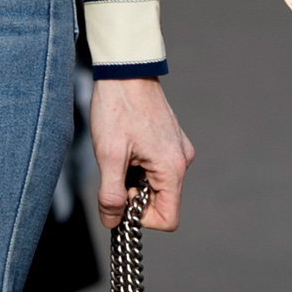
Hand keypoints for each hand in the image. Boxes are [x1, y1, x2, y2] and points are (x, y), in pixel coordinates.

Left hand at [89, 78, 194, 232]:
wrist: (125, 70)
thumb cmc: (118, 108)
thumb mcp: (109, 156)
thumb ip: (111, 195)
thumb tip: (113, 222)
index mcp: (172, 168)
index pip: (168, 219)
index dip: (141, 218)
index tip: (122, 194)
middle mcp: (182, 161)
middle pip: (161, 201)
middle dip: (135, 194)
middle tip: (116, 169)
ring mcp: (178, 149)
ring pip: (156, 183)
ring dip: (135, 178)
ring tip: (120, 152)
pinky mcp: (170, 140)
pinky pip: (156, 166)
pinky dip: (139, 164)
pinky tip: (127, 144)